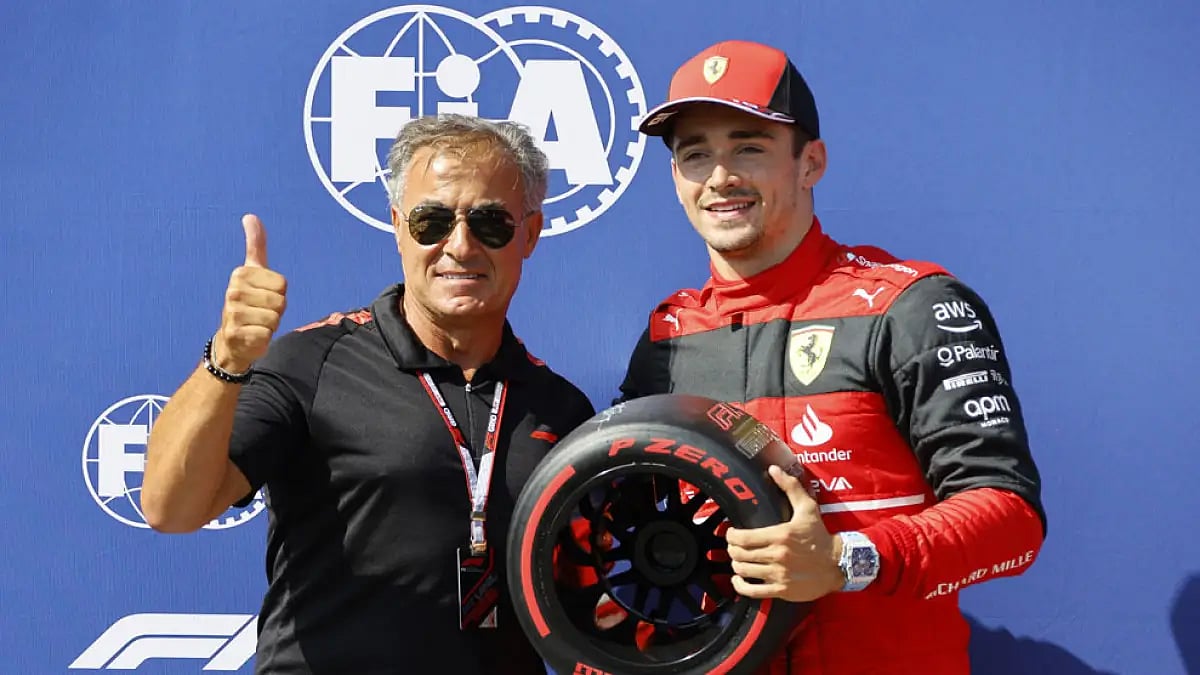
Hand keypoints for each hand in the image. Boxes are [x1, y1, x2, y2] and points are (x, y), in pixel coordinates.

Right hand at [213, 214, 287, 371]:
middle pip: (280, 301)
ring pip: (275, 318)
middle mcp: (233, 291)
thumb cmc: (249, 303)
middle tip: (260, 313)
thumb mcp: (253, 272)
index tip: (263, 297)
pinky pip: (267, 334)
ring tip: (256, 324)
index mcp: (241, 274)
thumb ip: (255, 245)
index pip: (282, 285)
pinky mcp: (236, 333)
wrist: (233, 340)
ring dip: (270, 325)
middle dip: (275, 311)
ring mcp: (233, 313)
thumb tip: (250, 216)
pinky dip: (263, 338)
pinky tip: (252, 336)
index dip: (278, 294)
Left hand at [724, 465, 843, 602]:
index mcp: (780, 534)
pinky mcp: (781, 590)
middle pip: (739, 554)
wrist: (838, 564)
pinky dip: (740, 586)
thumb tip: (773, 468)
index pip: (742, 537)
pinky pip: (752, 591)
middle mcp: (777, 555)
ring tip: (739, 559)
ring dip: (736, 565)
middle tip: (734, 546)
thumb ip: (790, 486)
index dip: (731, 535)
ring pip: (743, 571)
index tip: (731, 533)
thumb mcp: (807, 508)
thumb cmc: (820, 536)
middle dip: (732, 549)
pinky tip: (739, 580)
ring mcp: (778, 574)